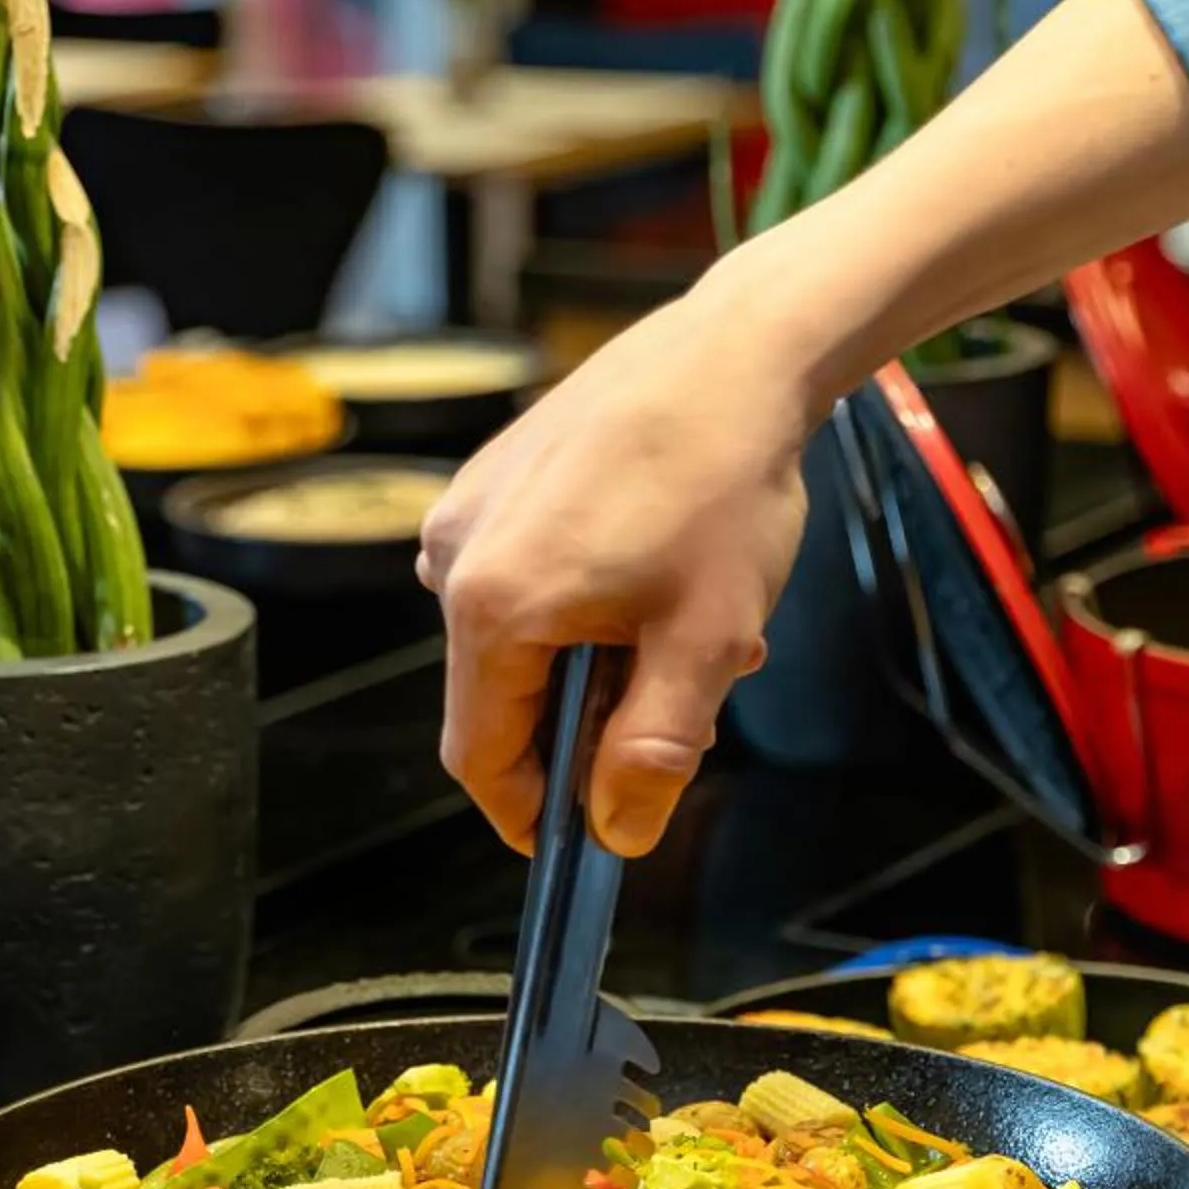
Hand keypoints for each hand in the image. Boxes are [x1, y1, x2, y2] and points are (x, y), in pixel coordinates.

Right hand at [419, 278, 824, 856]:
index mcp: (491, 608)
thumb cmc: (722, 484)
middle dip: (583, 727)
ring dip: (593, 664)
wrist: (734, 350)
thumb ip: (650, 754)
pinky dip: (581, 604)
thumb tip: (614, 833)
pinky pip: (520, 579)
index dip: (533, 814)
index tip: (589, 838)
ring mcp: (468, 513)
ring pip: (516, 643)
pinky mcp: (493, 481)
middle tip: (684, 705)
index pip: (480, 759)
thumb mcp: (705, 643)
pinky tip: (656, 574)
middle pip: (497, 701)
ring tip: (686, 625)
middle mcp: (454, 559)